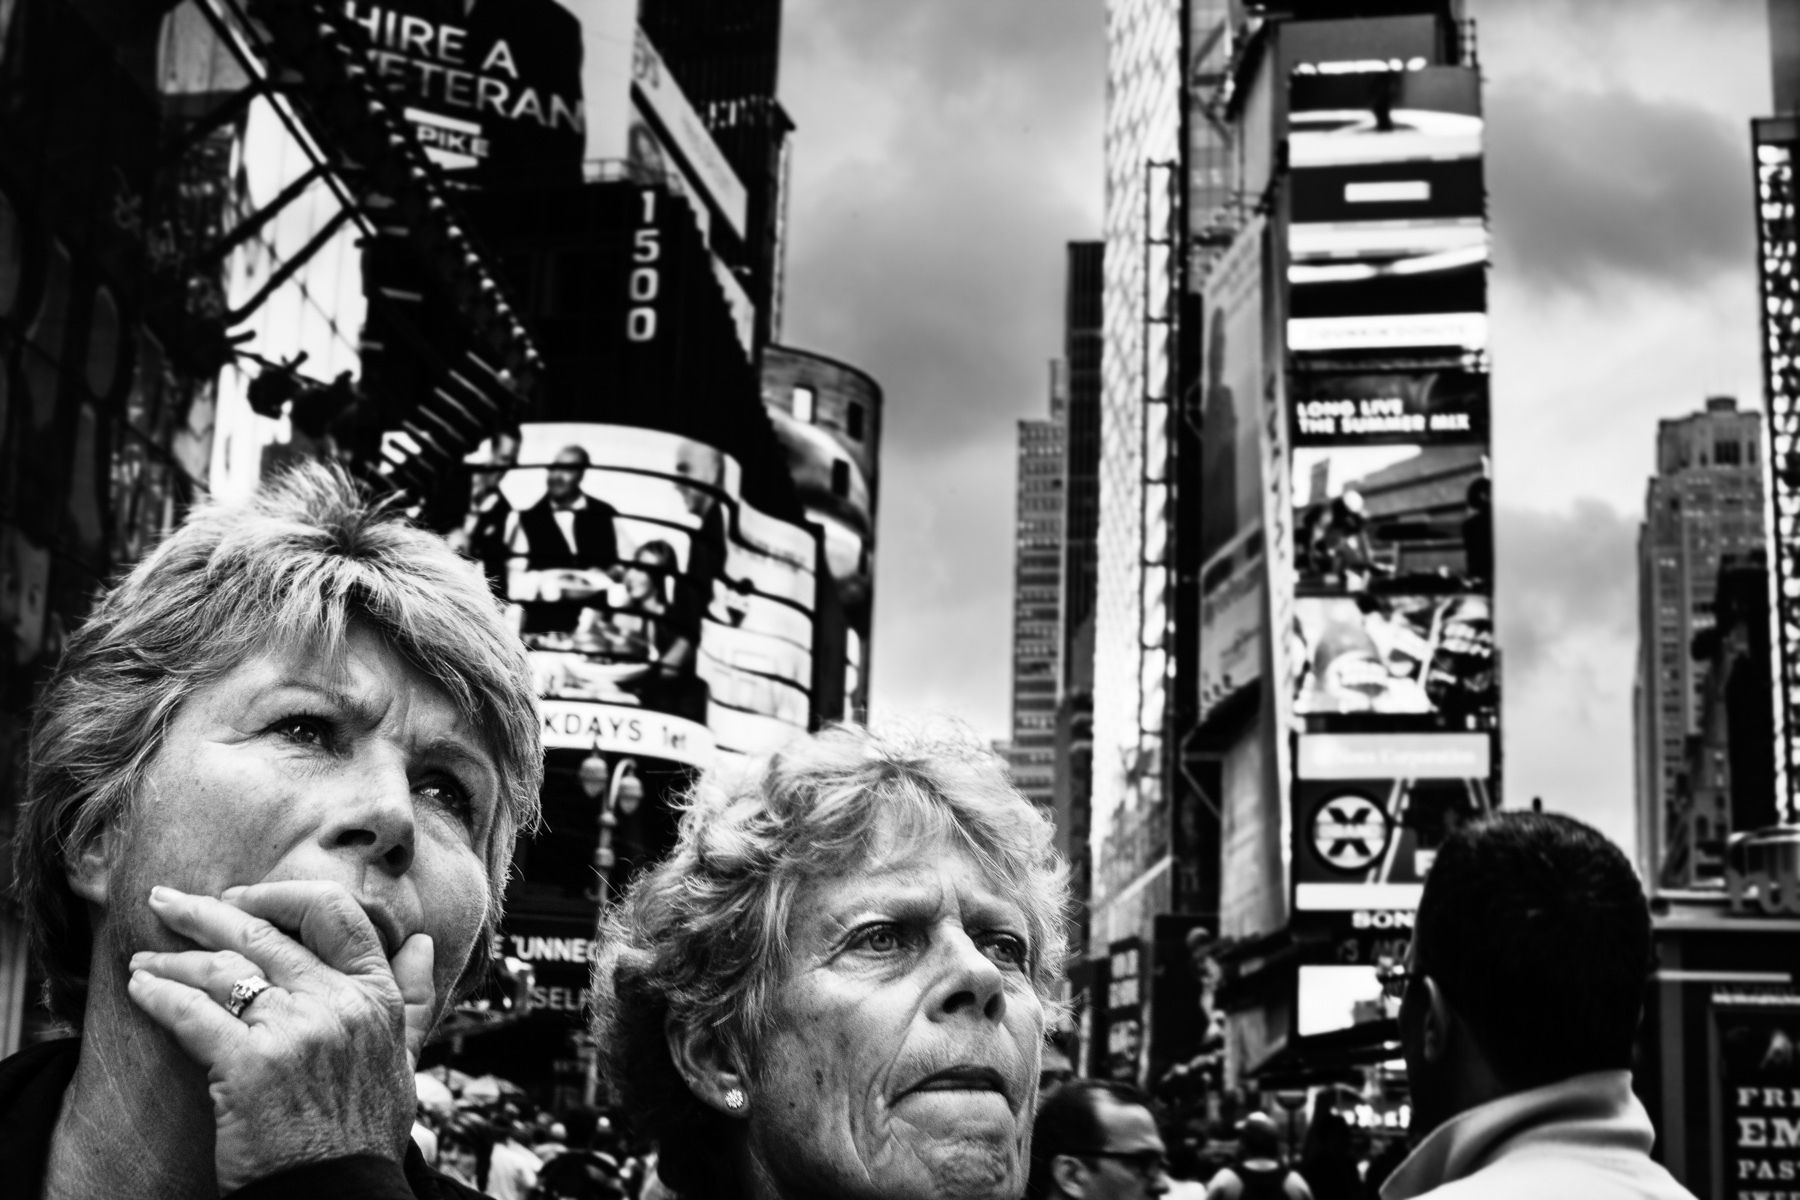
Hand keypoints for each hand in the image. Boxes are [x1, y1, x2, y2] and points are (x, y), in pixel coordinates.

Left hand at [127, 882, 436, 1192]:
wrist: (336, 1193)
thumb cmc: (364, 1131)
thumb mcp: (403, 1055)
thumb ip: (411, 995)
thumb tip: (419, 941)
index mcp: (374, 995)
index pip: (334, 914)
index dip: (283, 895)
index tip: (246, 896)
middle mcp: (337, 1002)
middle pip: (264, 934)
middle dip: (207, 913)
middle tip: (169, 902)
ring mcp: (292, 1031)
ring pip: (223, 969)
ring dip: (173, 959)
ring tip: (145, 960)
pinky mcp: (246, 1066)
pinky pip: (193, 1014)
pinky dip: (159, 997)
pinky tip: (140, 989)